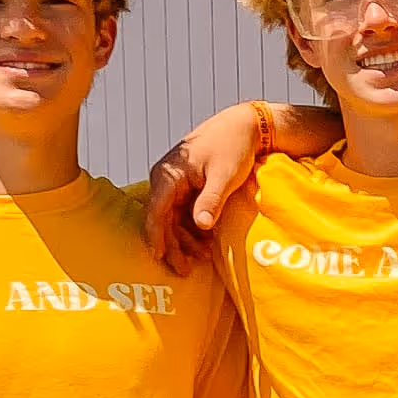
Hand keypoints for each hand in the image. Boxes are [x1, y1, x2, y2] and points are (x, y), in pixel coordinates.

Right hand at [142, 102, 339, 271]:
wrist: (242, 127)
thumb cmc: (233, 147)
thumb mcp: (225, 175)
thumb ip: (212, 200)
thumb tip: (201, 225)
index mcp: (169, 174)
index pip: (155, 210)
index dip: (155, 235)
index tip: (158, 256)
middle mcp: (166, 179)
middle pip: (162, 220)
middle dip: (172, 246)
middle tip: (184, 271)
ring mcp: (175, 185)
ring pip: (172, 220)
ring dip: (184, 241)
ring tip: (202, 260)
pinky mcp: (186, 189)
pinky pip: (183, 214)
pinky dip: (192, 230)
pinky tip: (205, 245)